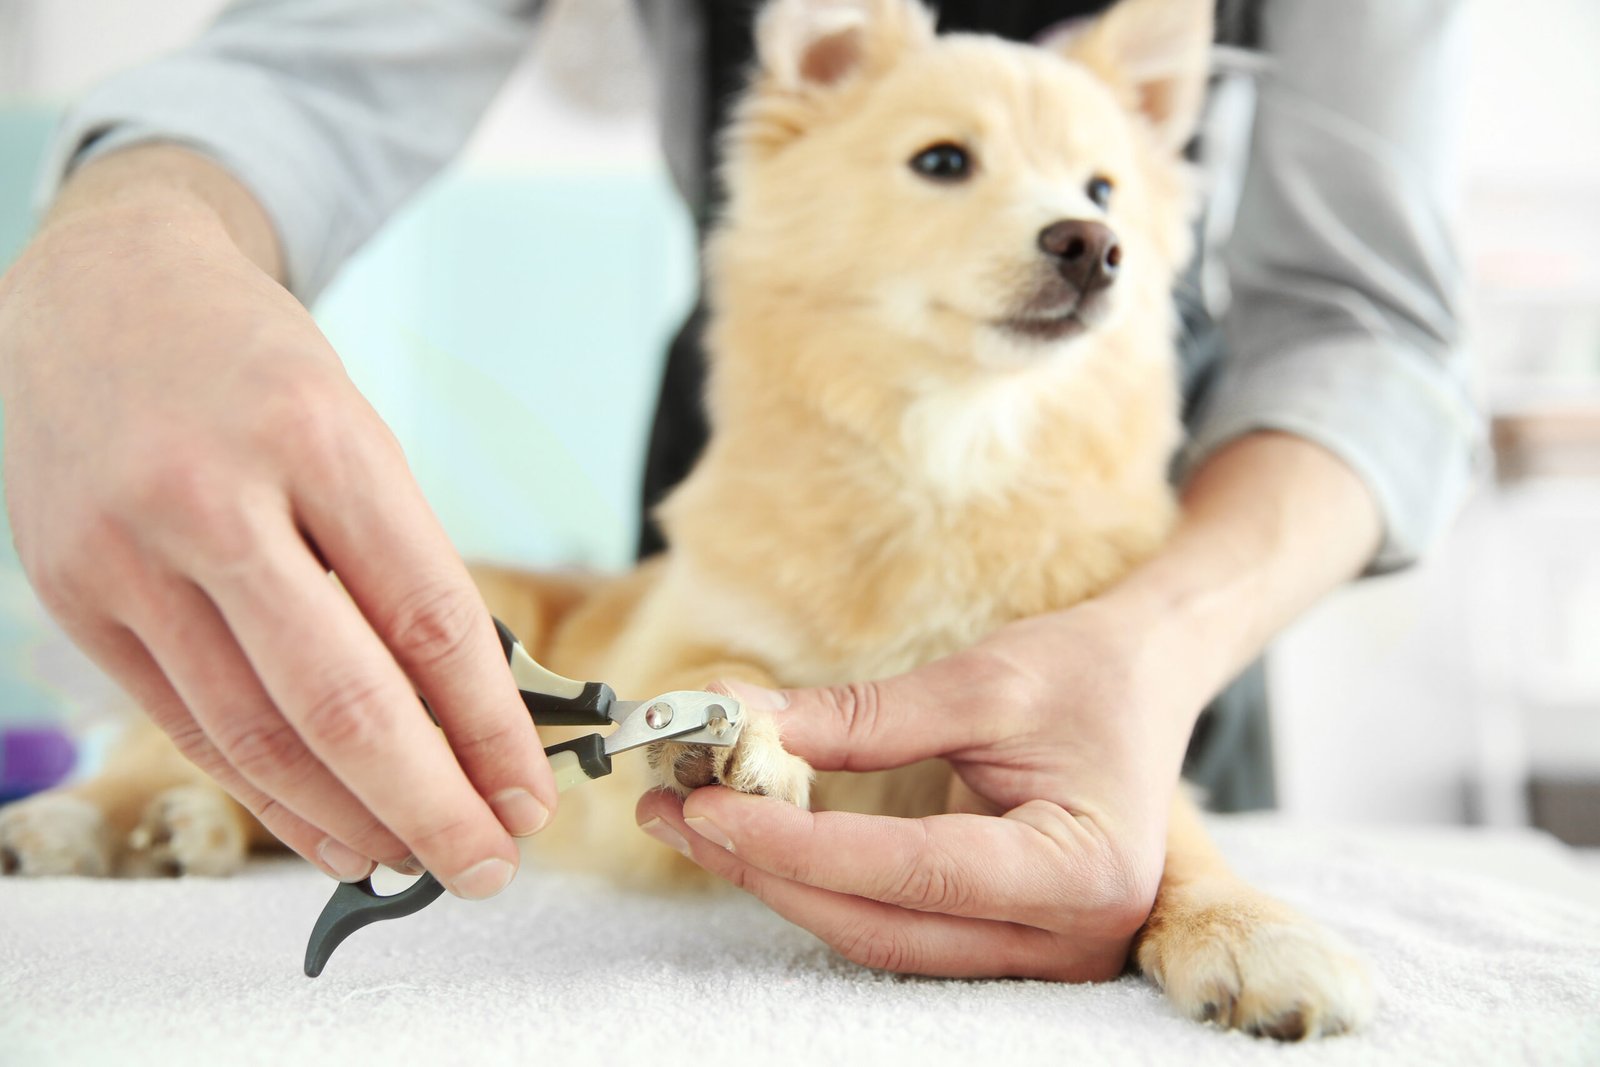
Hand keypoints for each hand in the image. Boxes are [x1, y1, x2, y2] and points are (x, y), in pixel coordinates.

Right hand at [0, 147, 556, 896]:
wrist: (99, 291)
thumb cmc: (253, 367)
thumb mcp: (352, 429)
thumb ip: (398, 559)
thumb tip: (467, 709)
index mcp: (316, 438)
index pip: (428, 617)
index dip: (489, 727)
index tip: (531, 793)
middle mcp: (213, 500)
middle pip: (340, 698)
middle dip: (429, 803)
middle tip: (489, 862)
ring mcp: (129, 556)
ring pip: (256, 733)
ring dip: (348, 818)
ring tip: (415, 860)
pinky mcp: (79, 599)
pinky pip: (188, 726)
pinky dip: (265, 793)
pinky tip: (325, 828)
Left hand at [636, 597, 1201, 980]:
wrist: (1148, 680)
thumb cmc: (1085, 674)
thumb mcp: (981, 681)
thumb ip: (862, 717)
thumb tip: (742, 727)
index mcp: (1083, 869)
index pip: (913, 870)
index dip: (799, 843)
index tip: (710, 801)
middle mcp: (1071, 936)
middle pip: (883, 924)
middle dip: (769, 869)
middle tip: (679, 811)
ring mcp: (1040, 952)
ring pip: (878, 937)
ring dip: (781, 882)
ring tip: (695, 822)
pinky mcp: (1005, 941)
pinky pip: (894, 926)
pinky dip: (821, 885)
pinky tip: (758, 841)